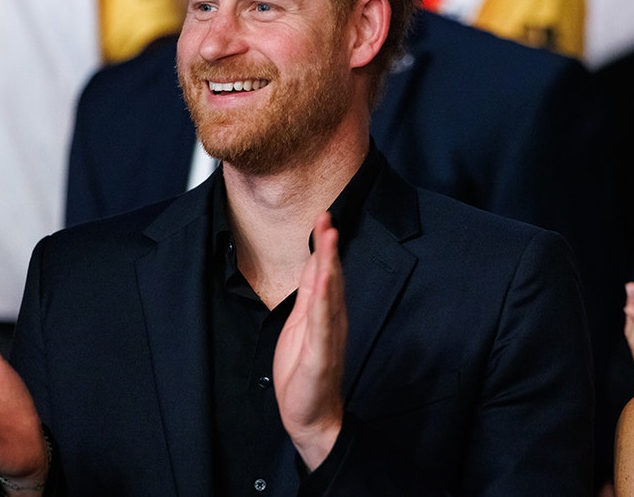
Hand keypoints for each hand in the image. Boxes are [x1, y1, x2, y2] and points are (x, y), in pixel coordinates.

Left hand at [274, 211, 346, 469]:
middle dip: (328, 246)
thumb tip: (315, 265)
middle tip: (327, 217)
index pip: (325, 272)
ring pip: (331, 293)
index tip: (322, 218)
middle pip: (332, 276)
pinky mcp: (322, 353)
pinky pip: (323, 322)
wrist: (311, 414)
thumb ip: (310, 295)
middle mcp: (332, 319)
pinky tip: (325, 281)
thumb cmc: (304, 372)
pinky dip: (325, 300)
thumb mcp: (301, 325)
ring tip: (329, 237)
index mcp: (324, 312)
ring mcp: (329, 335)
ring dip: (330, 263)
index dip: (323, 245)